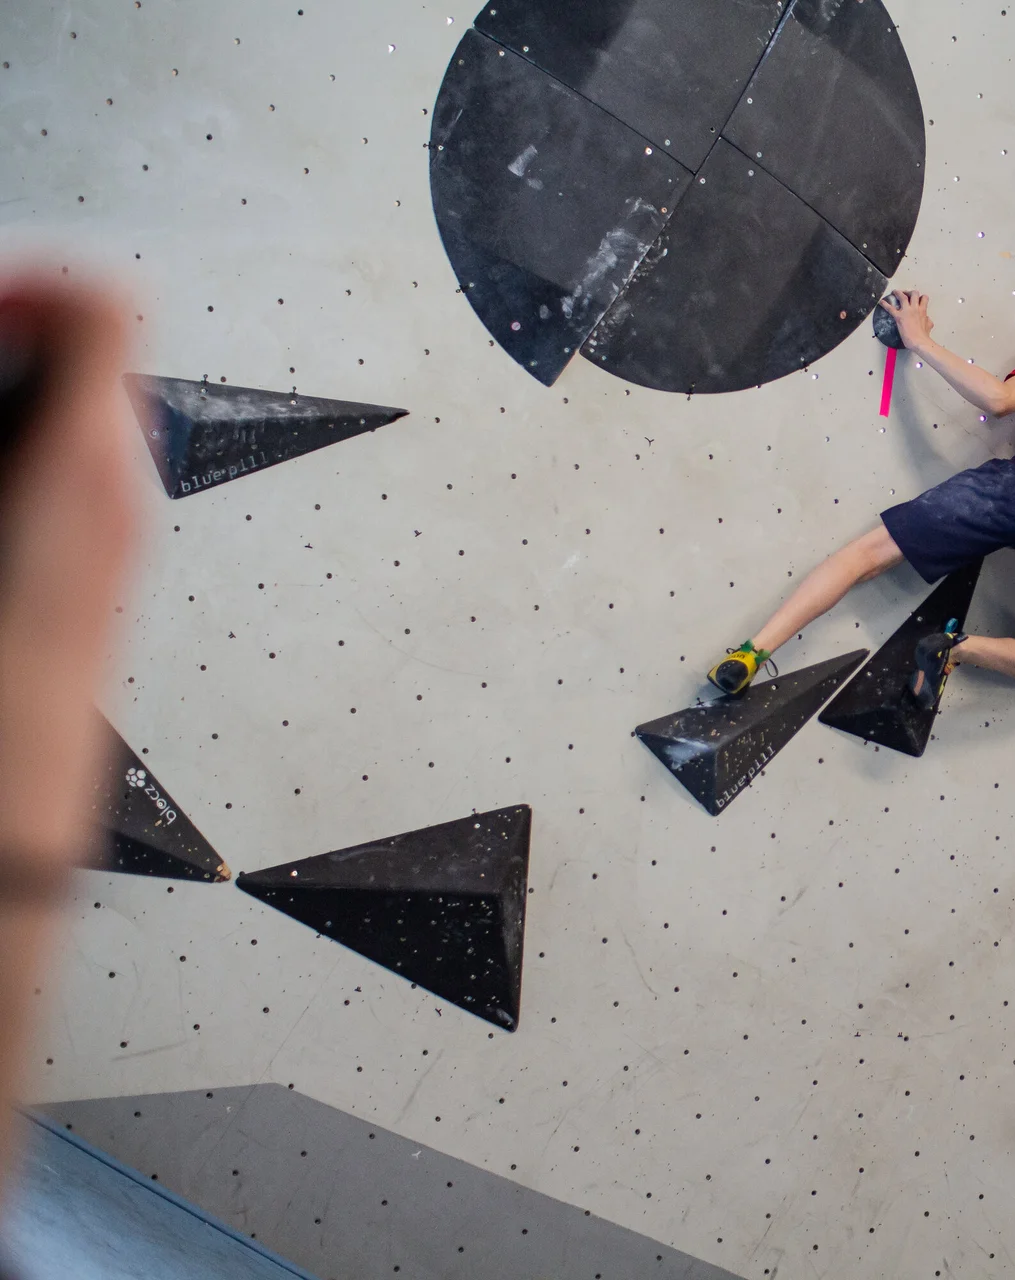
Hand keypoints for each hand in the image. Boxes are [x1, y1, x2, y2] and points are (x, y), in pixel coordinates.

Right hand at [0, 274, 141, 892]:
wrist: (6, 832)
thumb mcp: (0, 514)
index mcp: (77, 466)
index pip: (103, 309)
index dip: (34, 284)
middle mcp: (117, 502)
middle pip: (88, 371)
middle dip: (11, 356)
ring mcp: (115, 554)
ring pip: (75, 440)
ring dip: (13, 422)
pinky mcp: (96, 599)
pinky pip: (66, 501)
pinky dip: (22, 479)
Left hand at [878, 289, 934, 353]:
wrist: (919, 341)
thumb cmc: (923, 336)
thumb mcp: (929, 326)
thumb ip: (927, 320)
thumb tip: (927, 319)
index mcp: (922, 311)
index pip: (924, 298)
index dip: (920, 297)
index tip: (917, 298)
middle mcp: (915, 308)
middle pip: (914, 293)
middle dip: (910, 292)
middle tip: (906, 293)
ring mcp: (907, 311)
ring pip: (902, 296)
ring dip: (898, 292)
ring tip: (895, 292)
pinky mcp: (899, 317)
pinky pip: (890, 308)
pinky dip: (885, 304)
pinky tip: (882, 302)